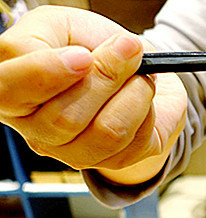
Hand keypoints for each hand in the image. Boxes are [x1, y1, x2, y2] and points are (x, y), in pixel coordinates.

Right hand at [0, 6, 186, 183]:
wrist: (139, 65)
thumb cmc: (92, 45)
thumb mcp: (61, 25)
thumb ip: (48, 37)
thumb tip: (75, 61)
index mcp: (11, 89)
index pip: (8, 92)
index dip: (44, 75)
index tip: (83, 57)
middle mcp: (34, 128)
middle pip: (65, 118)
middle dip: (106, 76)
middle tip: (127, 50)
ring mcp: (71, 152)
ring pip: (106, 133)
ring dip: (135, 94)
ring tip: (141, 74)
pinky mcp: (110, 161)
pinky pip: (135, 142)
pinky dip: (148, 110)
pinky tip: (142, 98)